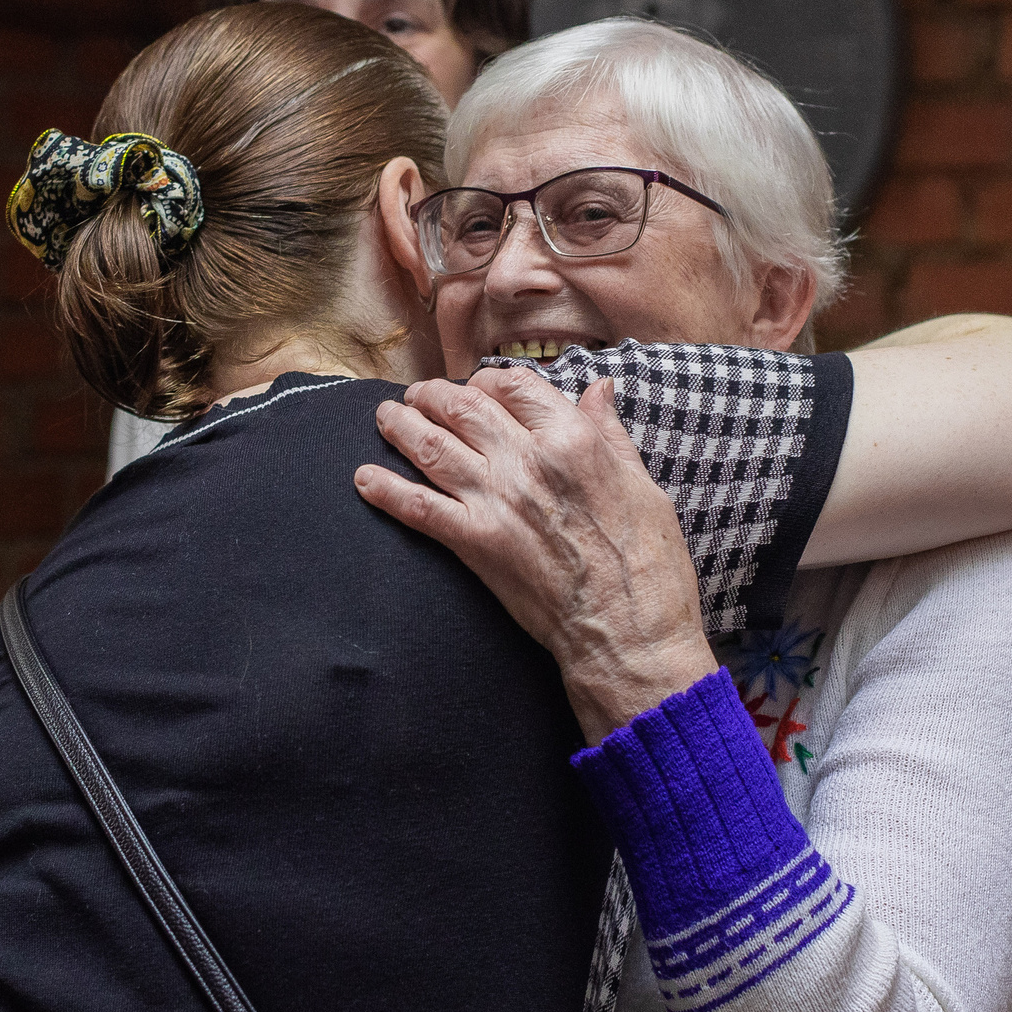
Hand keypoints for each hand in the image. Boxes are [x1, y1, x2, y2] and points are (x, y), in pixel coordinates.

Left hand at [354, 367, 715, 744]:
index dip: (487, 382)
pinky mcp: (475, 542)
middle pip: (463, 408)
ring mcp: (496, 500)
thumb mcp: (642, 484)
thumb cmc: (647, 562)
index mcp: (572, 439)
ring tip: (385, 419)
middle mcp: (528, 461)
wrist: (627, 630)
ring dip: (401, 427)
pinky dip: (386, 490)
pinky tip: (364, 479)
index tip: (476, 388)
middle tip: (417, 396)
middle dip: (433, 396)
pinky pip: (418, 507)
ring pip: (433, 447)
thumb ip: (611, 433)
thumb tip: (598, 389)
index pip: (514, 386)